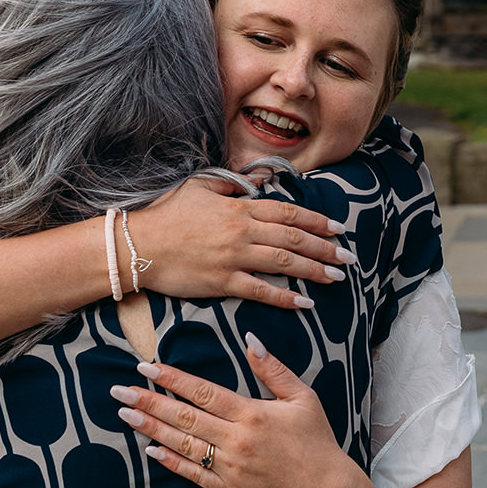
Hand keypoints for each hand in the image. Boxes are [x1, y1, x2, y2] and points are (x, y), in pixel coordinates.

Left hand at [111, 334, 367, 487]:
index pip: (204, 392)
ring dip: (152, 428)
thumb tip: (249, 339)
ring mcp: (230, 468)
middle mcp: (236, 440)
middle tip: (120, 391)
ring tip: (126, 415)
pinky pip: (194, 475)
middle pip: (185, 417)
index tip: (147, 367)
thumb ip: (273, 369)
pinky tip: (151, 449)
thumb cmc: (316, 442)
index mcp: (252, 414)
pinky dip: (171, 462)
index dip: (173, 379)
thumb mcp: (302, 399)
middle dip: (150, 402)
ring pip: (183, 445)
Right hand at [123, 179, 355, 311]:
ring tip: (336, 277)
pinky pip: (261, 290)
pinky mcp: (222, 282)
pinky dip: (285, 297)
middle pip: (294, 238)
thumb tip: (253, 184)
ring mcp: (234, 257)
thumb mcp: (199, 187)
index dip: (317, 221)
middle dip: (325, 248)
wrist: (138, 245)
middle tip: (348, 257)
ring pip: (284, 263)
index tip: (337, 229)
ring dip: (314, 271)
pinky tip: (304, 303)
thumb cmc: (166, 214)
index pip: (289, 212)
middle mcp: (242, 231)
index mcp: (239, 207)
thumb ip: (229, 186)